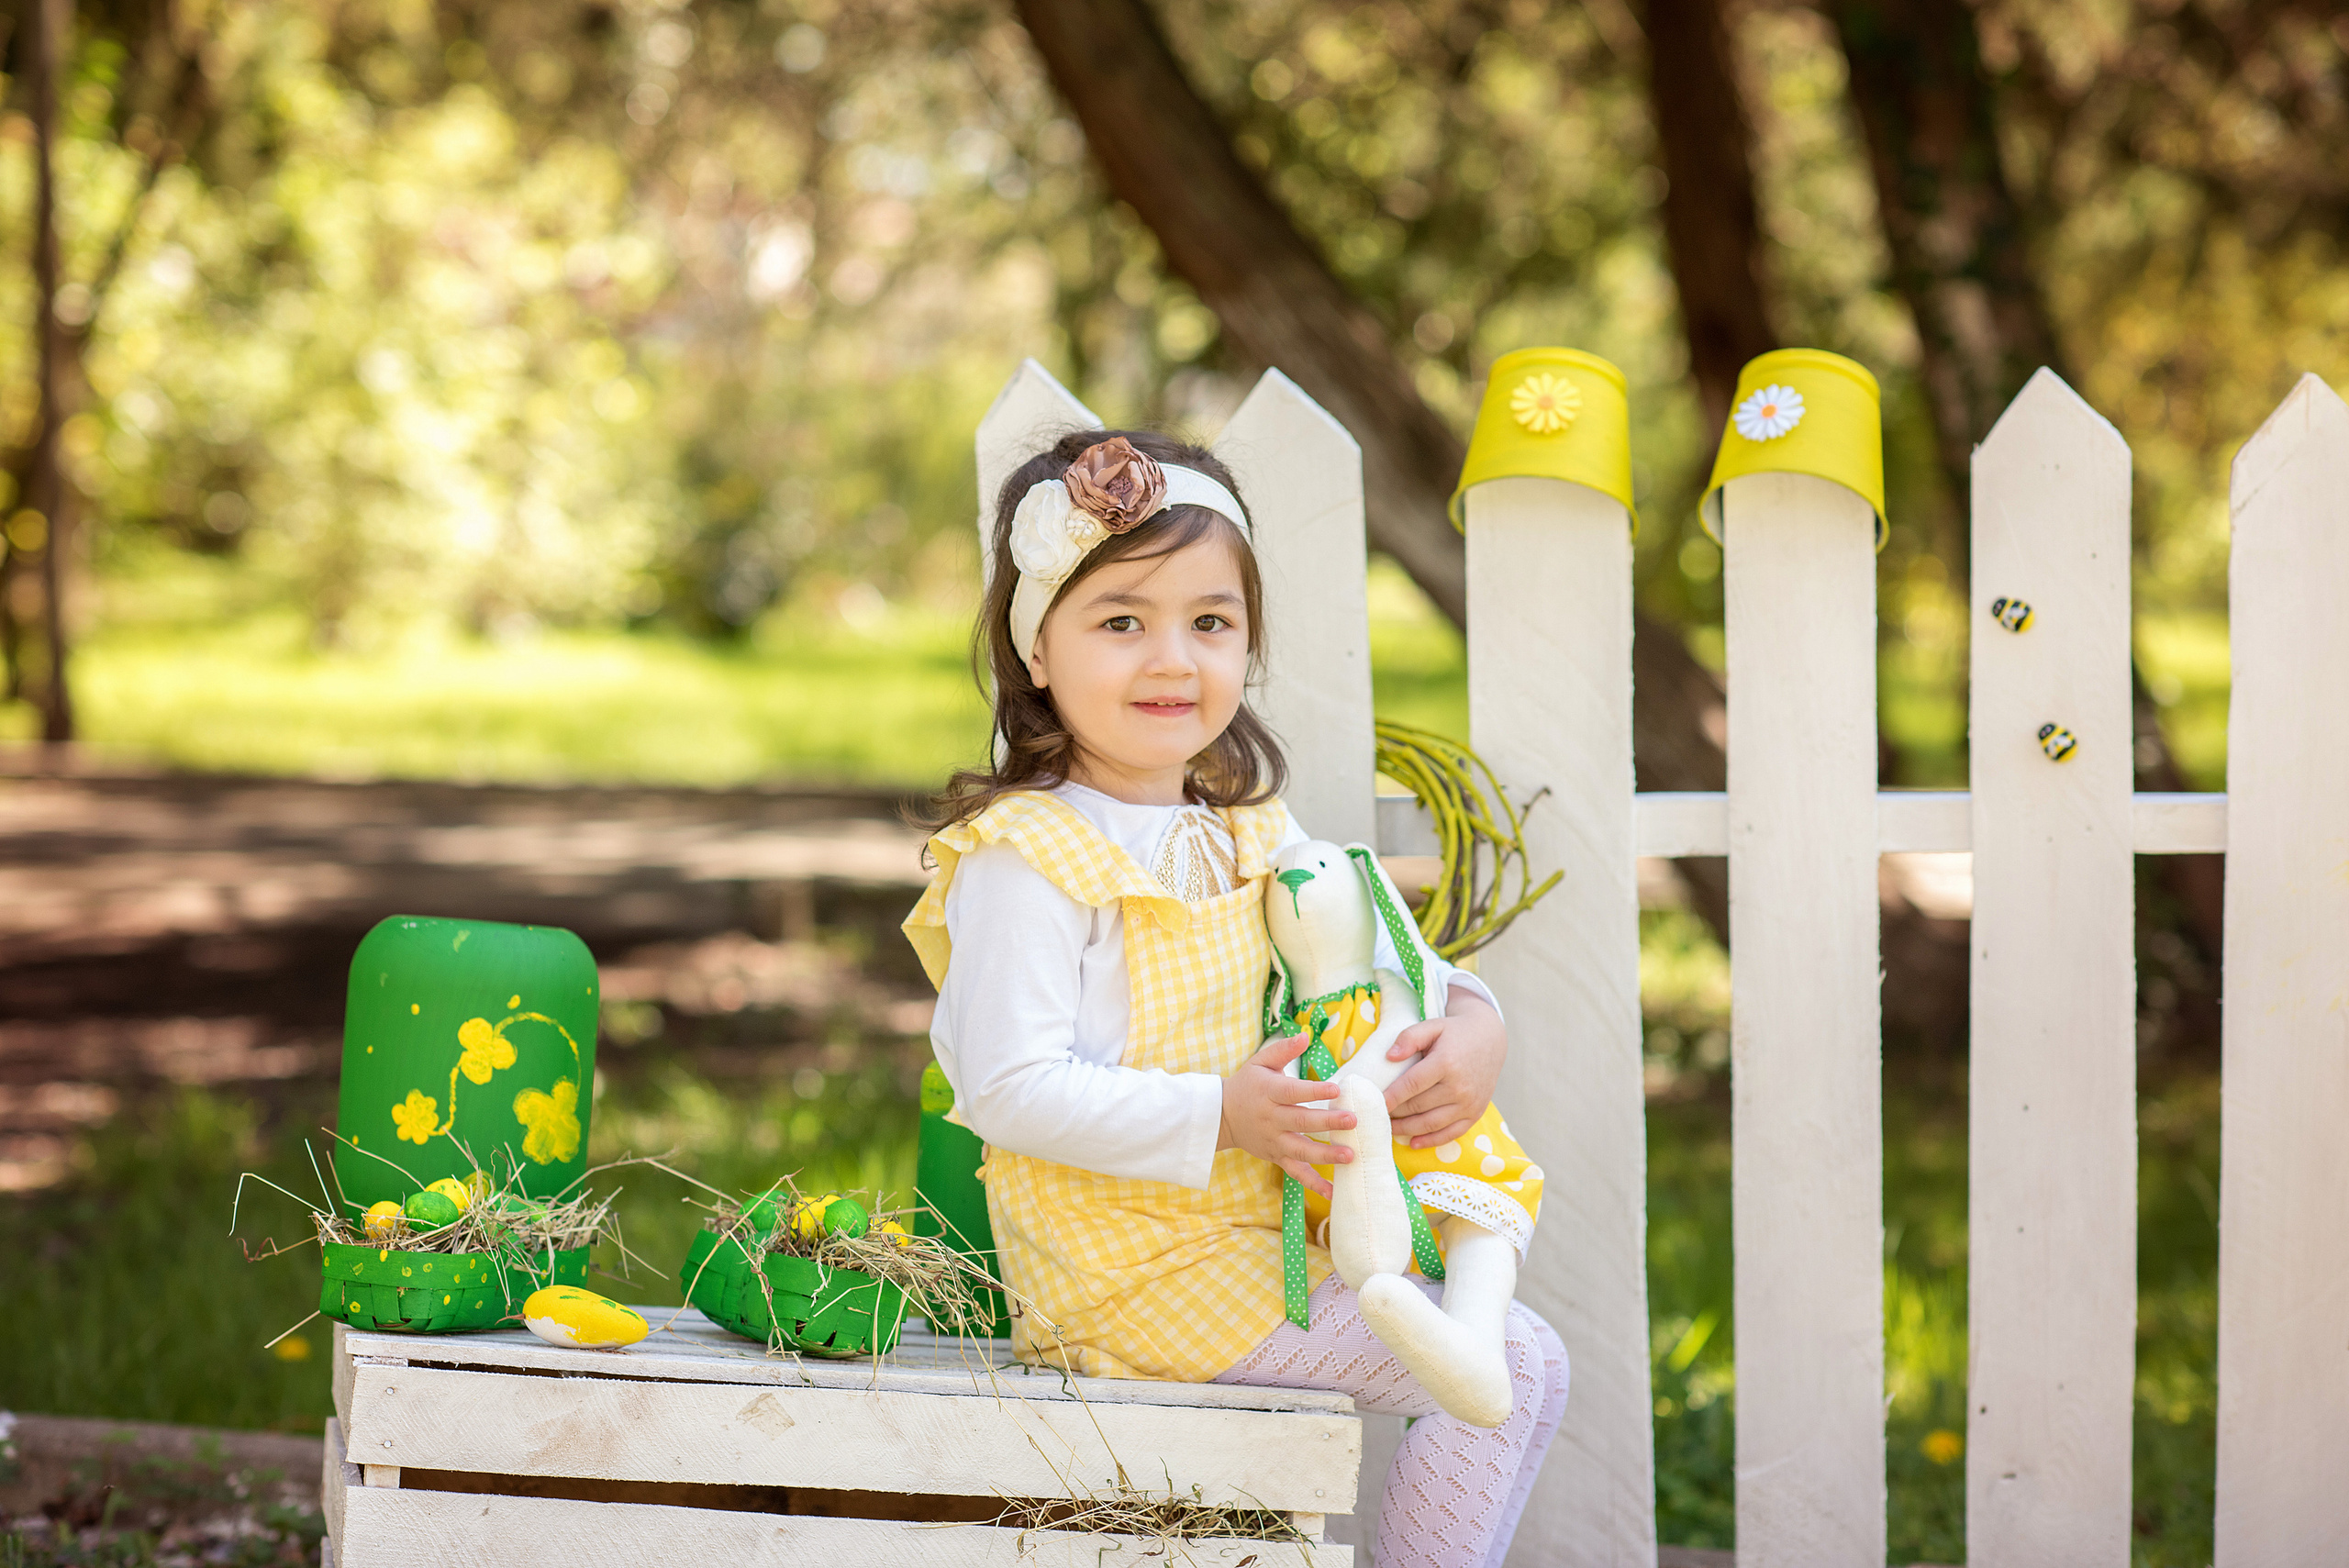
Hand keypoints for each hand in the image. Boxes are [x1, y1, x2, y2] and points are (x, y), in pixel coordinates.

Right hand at [1218, 1033, 1355, 1196]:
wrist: (1222, 1116)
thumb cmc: (1247, 1084)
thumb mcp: (1260, 1062)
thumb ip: (1283, 1050)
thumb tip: (1306, 1035)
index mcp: (1268, 1093)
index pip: (1292, 1092)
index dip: (1313, 1091)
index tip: (1337, 1089)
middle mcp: (1271, 1119)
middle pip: (1301, 1122)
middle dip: (1328, 1123)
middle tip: (1353, 1121)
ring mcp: (1274, 1141)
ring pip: (1300, 1150)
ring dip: (1326, 1155)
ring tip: (1350, 1156)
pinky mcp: (1276, 1157)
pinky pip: (1295, 1173)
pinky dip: (1314, 1183)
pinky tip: (1333, 1191)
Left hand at [1384, 985, 1505, 1147]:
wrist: (1490, 1039)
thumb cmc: (1455, 1032)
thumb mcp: (1432, 1026)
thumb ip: (1409, 1037)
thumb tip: (1389, 1057)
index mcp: (1446, 1063)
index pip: (1412, 1085)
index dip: (1391, 1096)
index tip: (1374, 1103)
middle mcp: (1460, 1087)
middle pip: (1418, 1106)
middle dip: (1395, 1113)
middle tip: (1376, 1115)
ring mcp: (1469, 1103)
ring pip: (1431, 1124)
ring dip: (1407, 1129)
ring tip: (1388, 1128)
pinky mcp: (1475, 1114)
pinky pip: (1450, 1134)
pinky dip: (1430, 1141)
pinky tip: (1413, 1142)